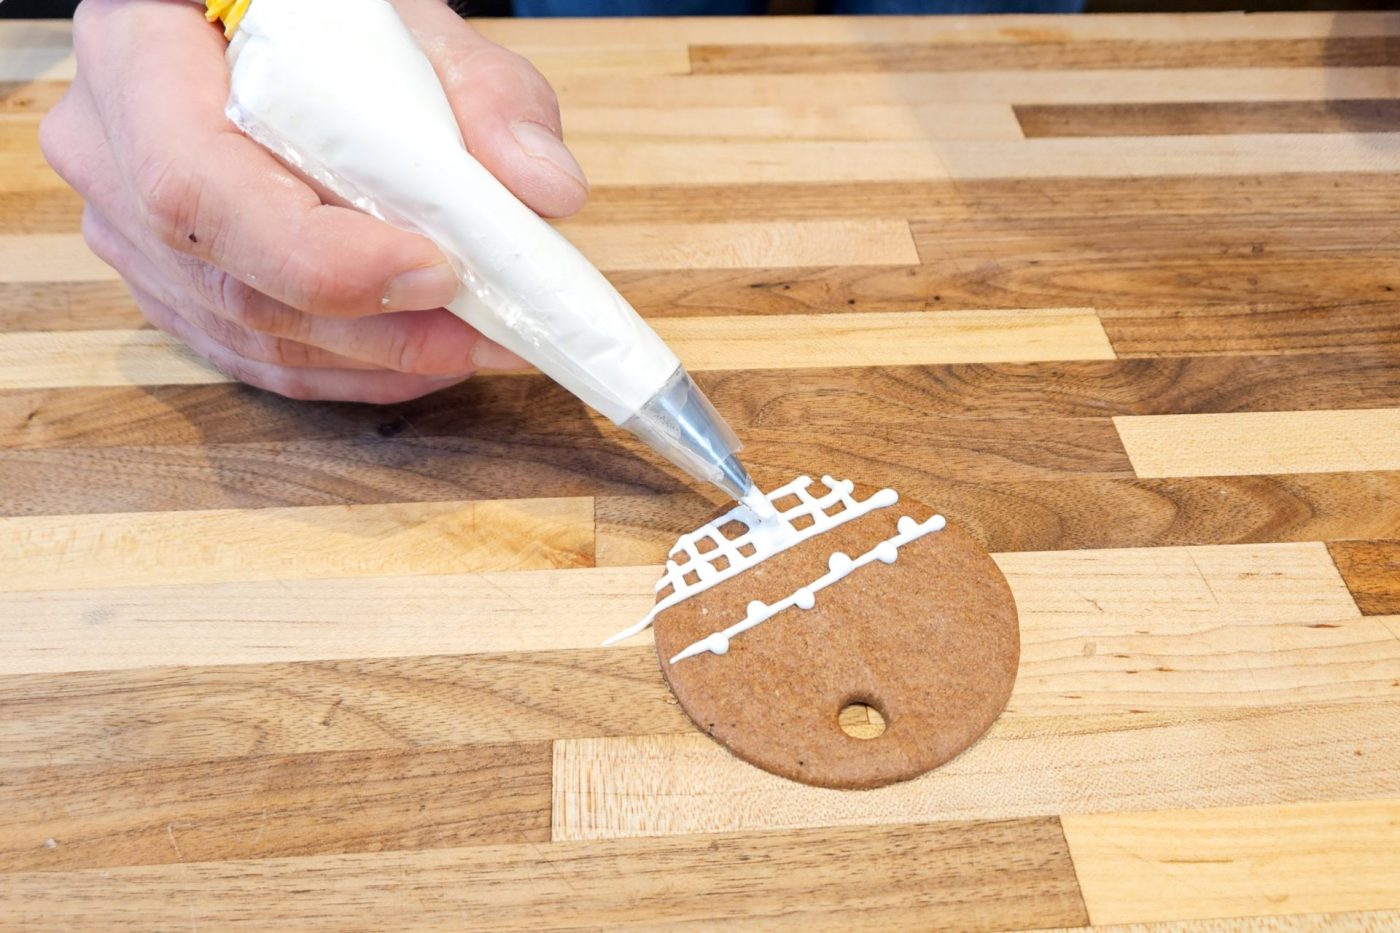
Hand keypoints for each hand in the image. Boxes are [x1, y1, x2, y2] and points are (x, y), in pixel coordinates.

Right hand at [41, 0, 588, 402]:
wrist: (274, 34)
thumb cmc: (329, 17)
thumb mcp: (410, 21)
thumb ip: (484, 93)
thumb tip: (547, 189)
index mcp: (139, 53)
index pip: (197, 185)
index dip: (317, 254)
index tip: (437, 271)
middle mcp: (108, 150)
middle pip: (231, 282)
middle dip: (376, 326)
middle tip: (492, 333)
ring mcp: (127, 229)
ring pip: (249, 334)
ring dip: (377, 358)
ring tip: (480, 346)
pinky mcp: (170, 283)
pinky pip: (253, 353)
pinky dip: (350, 369)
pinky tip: (425, 358)